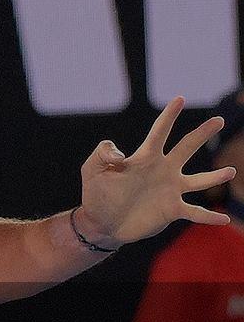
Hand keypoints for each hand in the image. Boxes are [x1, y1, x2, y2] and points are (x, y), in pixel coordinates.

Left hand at [76, 96, 234, 248]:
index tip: (179, 99)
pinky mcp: (172, 210)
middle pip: (186, 147)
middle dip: (202, 133)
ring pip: (199, 181)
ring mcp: (170, 190)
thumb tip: (121, 154)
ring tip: (231, 172)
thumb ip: (102, 153)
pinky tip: (225, 218)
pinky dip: (210, 216)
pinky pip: (196, 213)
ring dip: (215, 177)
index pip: (159, 132)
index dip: (168, 115)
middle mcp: (162, 170)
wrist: (101, 222)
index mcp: (145, 158)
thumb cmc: (96, 192)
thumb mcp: (92, 169)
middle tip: (218, 119)